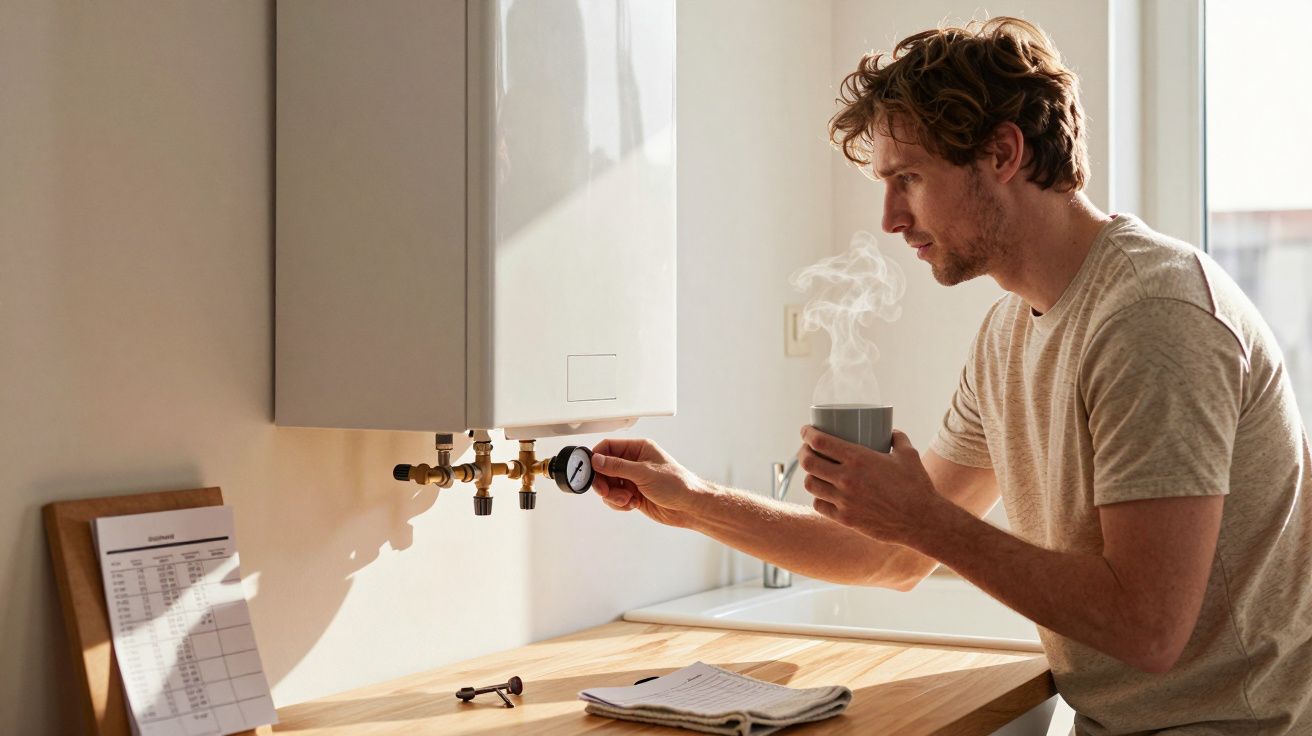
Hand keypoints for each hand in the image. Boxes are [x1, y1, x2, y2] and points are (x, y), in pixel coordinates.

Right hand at [590, 438, 705, 527]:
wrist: (689, 507)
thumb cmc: (677, 484)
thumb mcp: (644, 472)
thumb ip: (618, 466)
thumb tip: (597, 460)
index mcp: (638, 449)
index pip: (609, 447)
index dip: (597, 458)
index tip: (590, 470)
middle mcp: (634, 463)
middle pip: (605, 469)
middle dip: (603, 482)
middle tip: (605, 491)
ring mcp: (633, 480)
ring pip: (608, 485)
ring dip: (613, 495)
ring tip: (626, 499)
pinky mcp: (633, 495)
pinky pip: (615, 498)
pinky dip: (619, 503)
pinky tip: (631, 504)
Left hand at [799, 426, 944, 544]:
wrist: (921, 520)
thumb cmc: (917, 486)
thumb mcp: (908, 454)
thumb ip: (897, 438)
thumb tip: (889, 431)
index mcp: (859, 458)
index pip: (820, 442)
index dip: (807, 434)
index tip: (806, 431)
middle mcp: (847, 479)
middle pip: (808, 462)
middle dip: (803, 453)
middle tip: (807, 450)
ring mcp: (844, 500)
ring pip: (810, 484)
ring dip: (809, 475)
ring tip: (814, 472)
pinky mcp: (845, 519)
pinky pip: (819, 505)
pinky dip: (818, 497)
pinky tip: (822, 493)